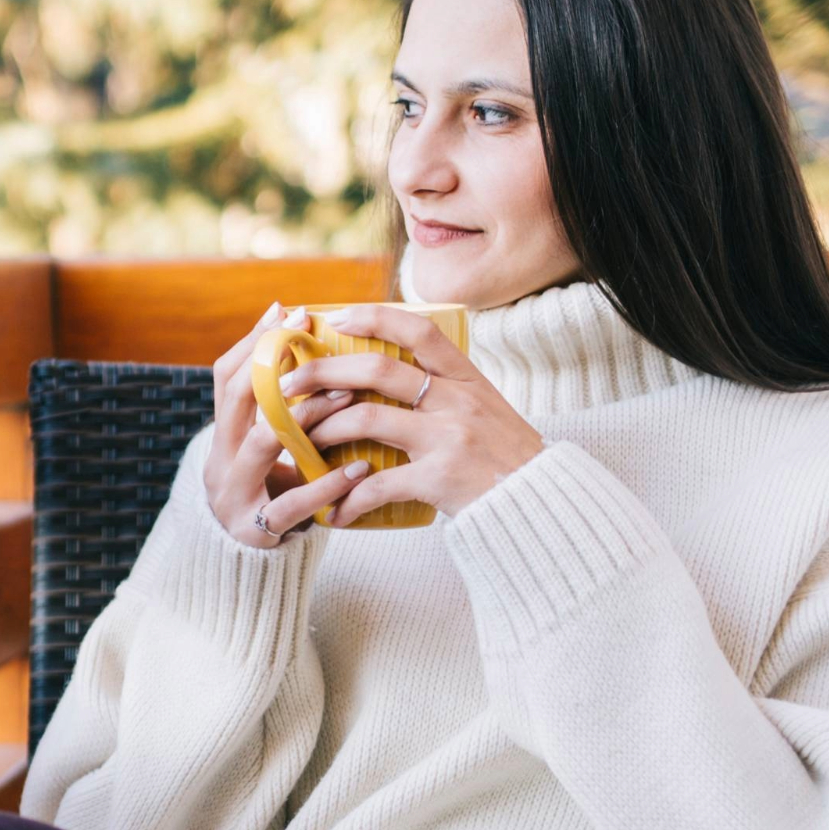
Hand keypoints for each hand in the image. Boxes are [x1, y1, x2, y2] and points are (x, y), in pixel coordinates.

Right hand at [205, 303, 371, 547]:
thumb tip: (310, 346)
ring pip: (262, 444)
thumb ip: (280, 410)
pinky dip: (326, 483)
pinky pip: (292, 503)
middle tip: (317, 343)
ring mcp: (235, 494)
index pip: (225, 377)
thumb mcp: (266, 448)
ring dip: (305, 415)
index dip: (253, 342)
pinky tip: (359, 468)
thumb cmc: (269, 490)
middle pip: (237, 401)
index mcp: (222, 435)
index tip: (287, 311)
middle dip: (276, 365)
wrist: (241, 563)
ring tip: (345, 397)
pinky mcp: (258, 528)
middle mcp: (220, 460)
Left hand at [278, 303, 542, 522]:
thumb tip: (388, 374)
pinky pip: (378, 485)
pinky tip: (335, 511)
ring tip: (302, 443)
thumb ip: (445, 388)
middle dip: (323, 374)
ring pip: (367, 421)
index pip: (418, 330)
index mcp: (466, 378)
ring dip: (324, 431)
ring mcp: (448, 438)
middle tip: (288, 384)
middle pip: (376, 371)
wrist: (540, 502)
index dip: (375, 318)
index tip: (338, 318)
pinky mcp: (440, 479)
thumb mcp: (484, 407)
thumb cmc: (504, 455)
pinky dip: (349, 498)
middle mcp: (457, 400)